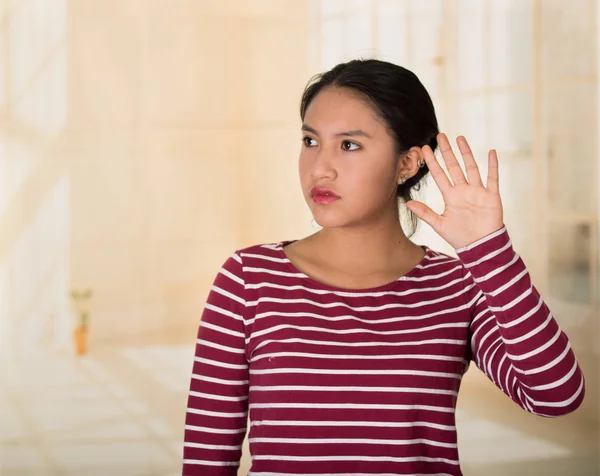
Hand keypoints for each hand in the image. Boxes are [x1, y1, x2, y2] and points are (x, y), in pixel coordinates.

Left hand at [406, 133, 503, 249]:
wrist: (480, 247)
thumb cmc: (460, 237)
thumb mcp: (439, 224)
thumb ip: (425, 213)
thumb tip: (408, 203)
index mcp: (450, 196)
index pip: (439, 175)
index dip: (432, 162)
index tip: (423, 149)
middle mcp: (463, 191)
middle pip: (453, 166)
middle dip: (447, 152)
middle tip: (440, 136)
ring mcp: (477, 191)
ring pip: (471, 167)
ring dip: (466, 153)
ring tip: (460, 138)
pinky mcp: (491, 196)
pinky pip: (492, 178)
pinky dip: (493, 165)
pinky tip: (491, 152)